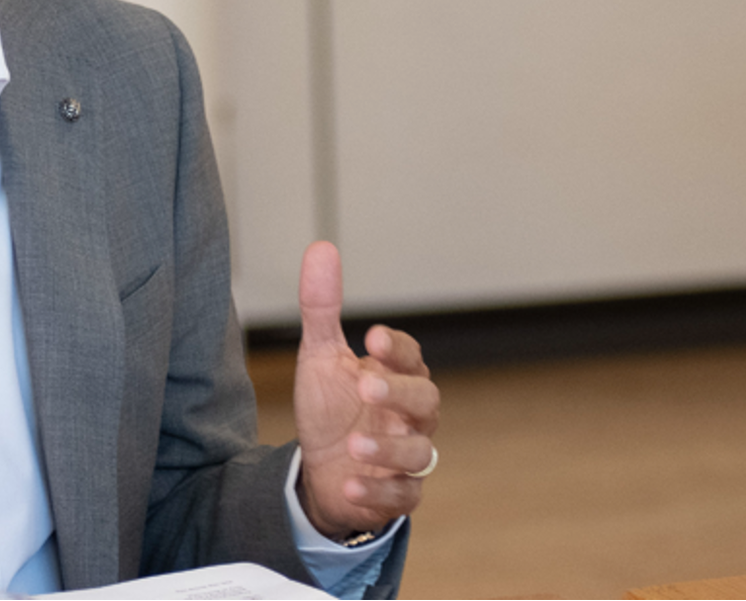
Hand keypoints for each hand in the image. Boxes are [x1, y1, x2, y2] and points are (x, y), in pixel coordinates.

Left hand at [292, 241, 439, 538]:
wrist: (321, 468)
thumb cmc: (330, 407)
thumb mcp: (320, 356)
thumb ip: (321, 307)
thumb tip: (320, 247)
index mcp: (395, 377)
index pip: (410, 357)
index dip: (398, 349)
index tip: (374, 338)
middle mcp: (410, 416)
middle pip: (425, 400)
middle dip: (398, 393)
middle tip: (365, 388)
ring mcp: (407, 457)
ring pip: (418, 454)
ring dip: (387, 450)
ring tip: (353, 445)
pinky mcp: (397, 494)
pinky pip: (403, 498)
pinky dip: (380, 493)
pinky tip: (351, 485)